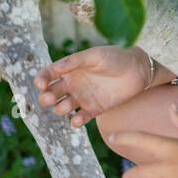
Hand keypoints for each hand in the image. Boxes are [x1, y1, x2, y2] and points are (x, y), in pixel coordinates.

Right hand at [33, 45, 151, 127]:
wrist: (138, 70)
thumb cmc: (116, 57)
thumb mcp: (95, 55)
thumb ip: (76, 61)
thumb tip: (56, 68)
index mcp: (70, 69)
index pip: (49, 74)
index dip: (41, 79)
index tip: (40, 84)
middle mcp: (73, 84)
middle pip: (52, 93)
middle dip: (46, 97)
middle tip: (48, 98)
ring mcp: (83, 97)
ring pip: (63, 106)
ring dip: (59, 108)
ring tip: (64, 107)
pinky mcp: (94, 109)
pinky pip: (80, 117)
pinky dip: (76, 121)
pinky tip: (76, 120)